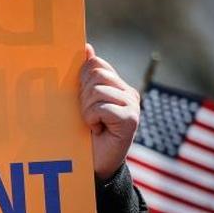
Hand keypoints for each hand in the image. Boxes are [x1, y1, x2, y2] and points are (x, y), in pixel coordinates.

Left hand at [79, 44, 140, 180]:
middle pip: (96, 74)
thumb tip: (87, 47)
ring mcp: (132, 105)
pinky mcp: (131, 119)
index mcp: (117, 85)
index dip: (81, 79)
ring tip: (92, 124)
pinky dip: (92, 119)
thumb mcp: (81, 101)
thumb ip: (85, 76)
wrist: (93, 165)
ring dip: (86, 109)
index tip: (81, 99)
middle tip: (87, 115)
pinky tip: (98, 130)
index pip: (96, 64)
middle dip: (83, 94)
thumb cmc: (83, 133)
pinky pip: (102, 107)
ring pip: (97, 90)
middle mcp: (129, 93)